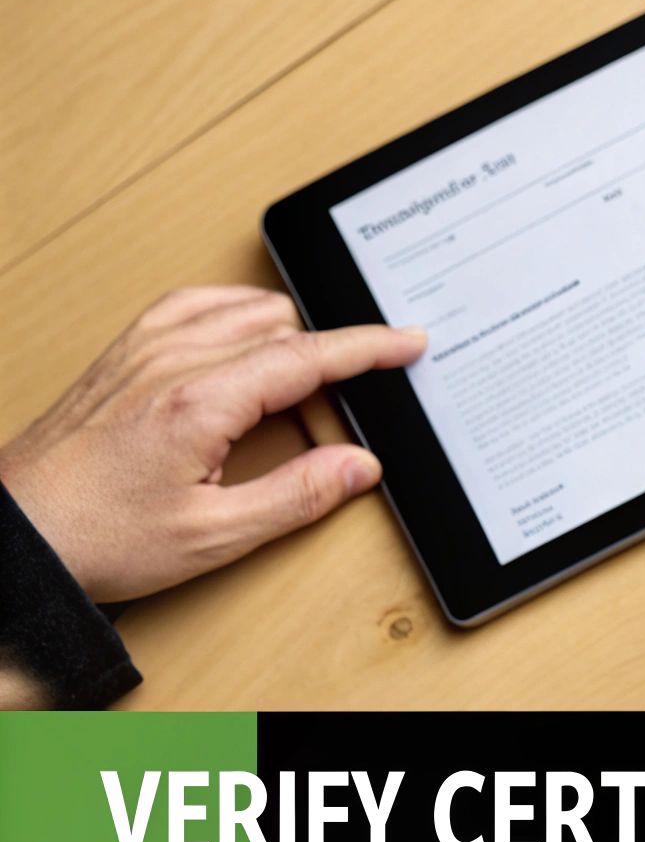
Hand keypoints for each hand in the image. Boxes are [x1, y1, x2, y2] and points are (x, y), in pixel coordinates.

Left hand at [0, 286, 425, 601]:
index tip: (408, 342)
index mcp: (199, 402)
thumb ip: (296, 495)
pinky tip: (241, 343)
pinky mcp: (123, 352)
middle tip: (330, 427)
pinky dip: (234, 315)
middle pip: (282, 330)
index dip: (368, 347)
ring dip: (283, 338)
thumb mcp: (212, 536)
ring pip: (242, 309)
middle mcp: (171, 362)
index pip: (306, 355)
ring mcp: (143, 349)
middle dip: (325, 366)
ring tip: (289, 394)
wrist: (17, 535)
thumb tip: (358, 467)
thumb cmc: (97, 537)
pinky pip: (195, 304)